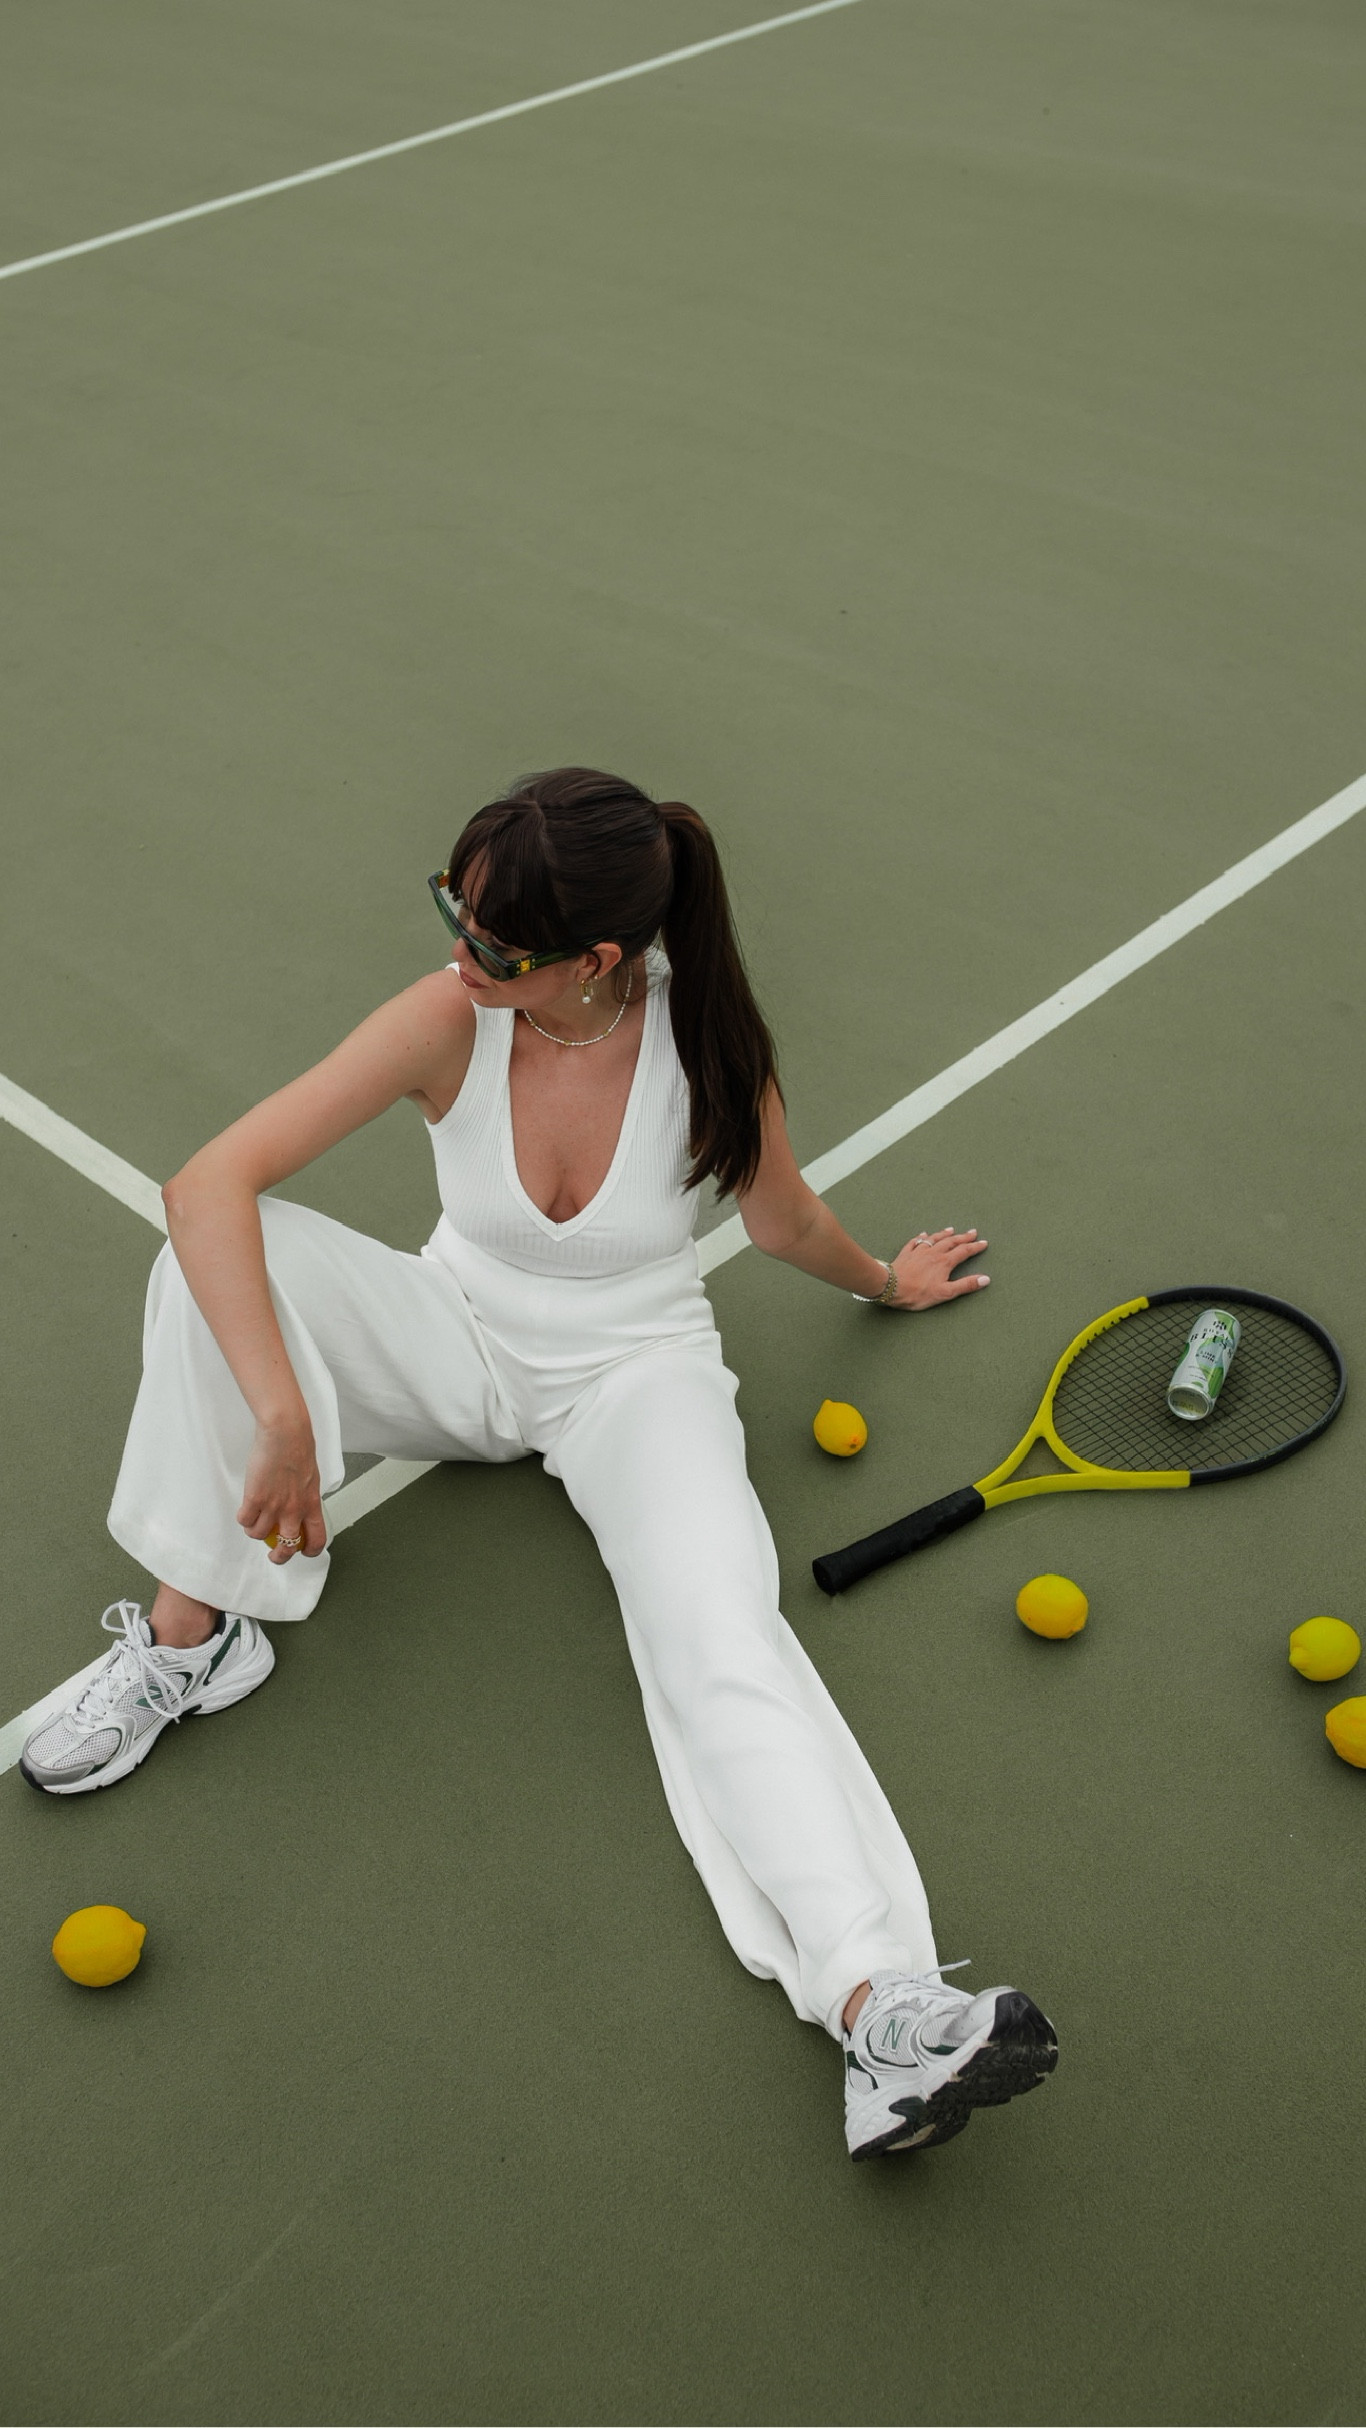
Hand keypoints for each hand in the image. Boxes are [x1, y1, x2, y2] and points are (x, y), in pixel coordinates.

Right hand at [237, 1417, 326, 1561]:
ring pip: (259, 1535)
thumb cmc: (298, 1447)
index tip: (302, 1552)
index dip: (309, 1551)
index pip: (317, 1538)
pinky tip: (246, 1509)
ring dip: (255, 1531)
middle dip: (279, 1556)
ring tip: (255, 1520)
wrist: (285, 1433)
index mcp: (311, 1504)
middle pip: (287, 1547)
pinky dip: (243, 1518)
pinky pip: (245, 1521)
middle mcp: (294, 1509)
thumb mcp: (310, 1477)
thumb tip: (297, 1506)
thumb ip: (304, 1496)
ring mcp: (274, 1506)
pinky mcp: (255, 1498)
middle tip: (273, 1554)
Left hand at [885, 1227, 988, 1310]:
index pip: (964, 1251)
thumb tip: (985, 1279)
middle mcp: (933, 1253)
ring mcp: (918, 1252)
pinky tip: (923, 1234)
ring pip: (934, 1239)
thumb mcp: (945, 1293)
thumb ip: (965, 1285)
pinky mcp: (906, 1254)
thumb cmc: (918, 1293)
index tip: (984, 1243)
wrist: (891, 1287)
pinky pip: (915, 1242)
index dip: (975, 1247)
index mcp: (944, 1262)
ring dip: (944, 1234)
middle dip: (963, 1237)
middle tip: (973, 1232)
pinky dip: (921, 1237)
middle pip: (951, 1242)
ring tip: (951, 1229)